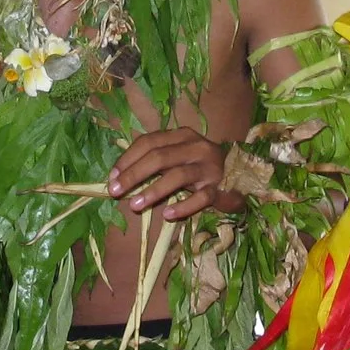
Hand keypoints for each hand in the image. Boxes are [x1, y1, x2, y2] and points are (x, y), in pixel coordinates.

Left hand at [108, 128, 233, 220]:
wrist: (237, 174)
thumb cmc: (197, 166)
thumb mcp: (176, 156)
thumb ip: (152, 161)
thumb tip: (117, 177)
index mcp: (181, 135)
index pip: (149, 142)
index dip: (128, 159)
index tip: (111, 177)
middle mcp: (196, 146)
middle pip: (159, 157)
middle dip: (134, 174)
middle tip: (116, 192)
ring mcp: (209, 166)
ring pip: (178, 176)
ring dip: (153, 191)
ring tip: (134, 206)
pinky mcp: (220, 187)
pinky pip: (201, 197)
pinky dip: (183, 206)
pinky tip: (167, 215)